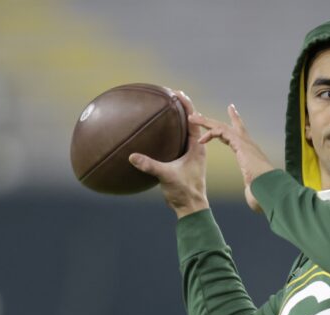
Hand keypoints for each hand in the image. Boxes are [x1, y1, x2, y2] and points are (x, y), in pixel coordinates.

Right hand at [128, 90, 208, 218]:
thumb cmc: (185, 192)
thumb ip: (151, 166)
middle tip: (171, 94)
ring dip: (178, 119)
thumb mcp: (167, 176)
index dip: (187, 104)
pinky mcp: (184, 161)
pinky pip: (179, 141)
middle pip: (192, 122)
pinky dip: (172, 133)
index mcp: (197, 148)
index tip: (177, 92)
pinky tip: (161, 132)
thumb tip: (132, 156)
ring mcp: (191, 155)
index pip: (195, 120)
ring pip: (186, 131)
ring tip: (166, 108)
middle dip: (182, 107)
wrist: (191, 208)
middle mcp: (196, 148)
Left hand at [189, 104, 274, 211]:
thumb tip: (251, 196)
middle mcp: (248, 144)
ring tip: (192, 118)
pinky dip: (210, 133)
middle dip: (213, 121)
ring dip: (206, 122)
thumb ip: (251, 190)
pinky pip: (222, 132)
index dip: (233, 124)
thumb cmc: (264, 190)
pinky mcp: (240, 143)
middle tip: (199, 114)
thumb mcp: (254, 189)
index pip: (239, 136)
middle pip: (229, 126)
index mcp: (250, 153)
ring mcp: (245, 142)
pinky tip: (201, 139)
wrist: (270, 186)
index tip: (230, 110)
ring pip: (222, 126)